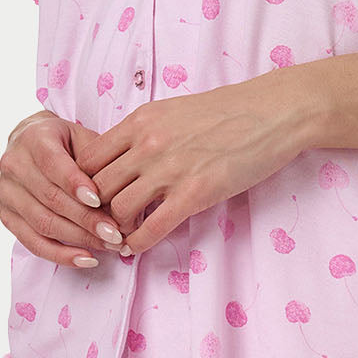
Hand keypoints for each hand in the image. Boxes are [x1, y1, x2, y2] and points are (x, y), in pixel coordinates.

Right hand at [0, 110, 131, 267]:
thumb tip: (123, 197)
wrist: (32, 143)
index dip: (75, 184)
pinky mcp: (6, 216)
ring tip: (109, 246)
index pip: (53, 164)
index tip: (99, 201)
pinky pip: (32, 242)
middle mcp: (14, 165)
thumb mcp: (85, 139)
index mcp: (33, 138)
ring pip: (43, 223)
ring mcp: (6, 192)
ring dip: (79, 239)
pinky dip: (60, 254)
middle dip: (86, 219)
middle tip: (116, 233)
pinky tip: (86, 259)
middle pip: (50, 198)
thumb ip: (99, 162)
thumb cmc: (67, 143)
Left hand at [69, 73, 308, 254]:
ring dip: (116, 229)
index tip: (92, 198)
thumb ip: (145, 132)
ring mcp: (170, 169)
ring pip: (119, 210)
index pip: (88, 159)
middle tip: (100, 224)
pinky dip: (138, 243)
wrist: (272, 112)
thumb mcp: (174, 110)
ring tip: (121, 236)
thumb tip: (123, 157)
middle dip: (95, 211)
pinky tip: (138, 247)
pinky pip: (152, 228)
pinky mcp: (195, 193)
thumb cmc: (228, 110)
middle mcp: (147, 144)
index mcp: (140, 121)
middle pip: (98, 188)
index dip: (84, 183)